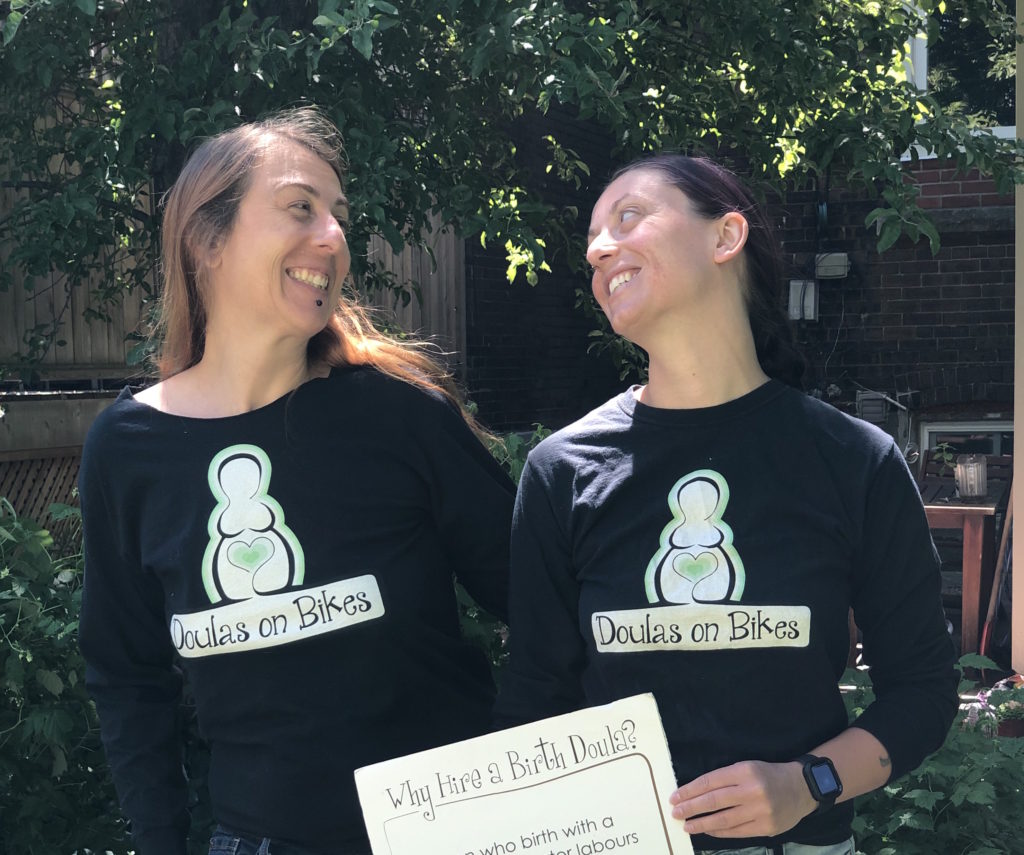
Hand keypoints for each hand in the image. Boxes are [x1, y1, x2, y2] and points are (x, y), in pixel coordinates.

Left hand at [668, 760, 815, 838]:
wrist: (801, 788)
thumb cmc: (767, 775)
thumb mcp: (747, 767)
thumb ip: (724, 779)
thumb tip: (696, 793)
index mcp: (744, 770)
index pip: (710, 781)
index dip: (690, 790)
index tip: (675, 796)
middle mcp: (752, 790)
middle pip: (714, 800)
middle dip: (691, 808)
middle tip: (675, 812)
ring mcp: (760, 811)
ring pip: (724, 819)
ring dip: (702, 823)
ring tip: (687, 825)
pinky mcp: (766, 827)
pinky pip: (737, 831)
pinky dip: (719, 831)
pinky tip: (708, 830)